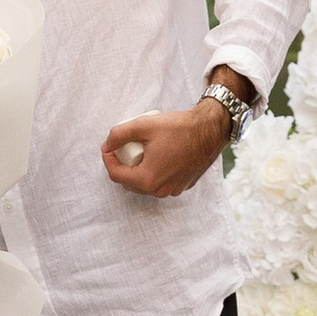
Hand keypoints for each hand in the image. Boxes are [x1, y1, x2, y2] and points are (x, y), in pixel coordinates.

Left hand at [101, 100, 229, 199]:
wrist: (210, 130)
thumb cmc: (179, 128)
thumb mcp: (143, 125)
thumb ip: (118, 134)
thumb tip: (107, 144)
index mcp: (147, 179)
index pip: (116, 175)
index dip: (108, 159)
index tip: (109, 147)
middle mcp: (160, 190)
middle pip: (129, 182)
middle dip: (123, 166)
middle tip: (124, 147)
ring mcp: (173, 190)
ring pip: (145, 184)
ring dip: (138, 170)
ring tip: (141, 151)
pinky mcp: (183, 185)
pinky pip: (161, 183)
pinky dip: (155, 172)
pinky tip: (158, 155)